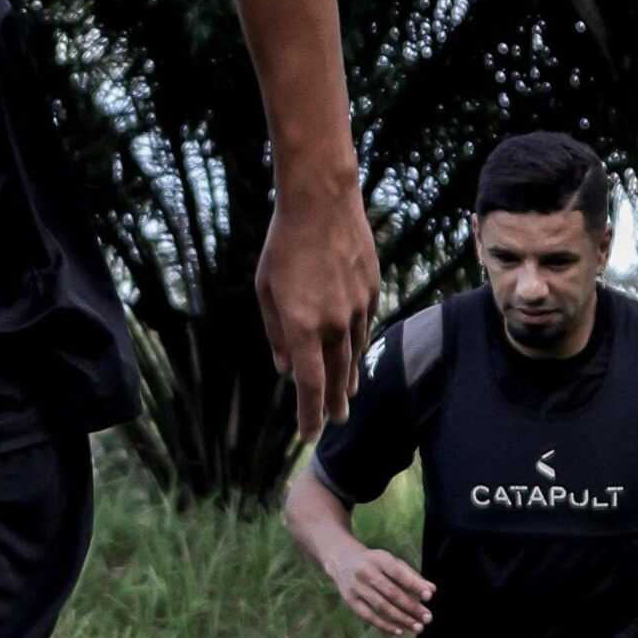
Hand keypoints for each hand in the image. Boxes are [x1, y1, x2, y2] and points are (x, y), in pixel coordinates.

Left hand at [256, 169, 380, 441]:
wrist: (322, 201)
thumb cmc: (283, 243)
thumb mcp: (265, 289)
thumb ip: (276, 333)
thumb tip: (286, 368)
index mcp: (302, 325)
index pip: (309, 384)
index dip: (309, 414)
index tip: (308, 435)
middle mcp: (334, 321)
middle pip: (336, 375)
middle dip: (334, 402)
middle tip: (337, 422)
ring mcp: (357, 306)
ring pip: (354, 352)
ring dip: (349, 377)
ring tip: (347, 395)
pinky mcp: (372, 289)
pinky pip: (365, 325)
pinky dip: (359, 343)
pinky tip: (356, 352)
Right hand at [333, 545, 434, 637]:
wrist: (341, 560)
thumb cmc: (375, 562)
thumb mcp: (391, 561)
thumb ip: (411, 575)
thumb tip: (431, 590)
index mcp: (379, 559)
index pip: (398, 573)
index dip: (414, 585)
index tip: (429, 597)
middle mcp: (366, 572)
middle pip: (391, 593)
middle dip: (411, 607)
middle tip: (428, 618)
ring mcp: (356, 587)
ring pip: (382, 607)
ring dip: (402, 619)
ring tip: (418, 627)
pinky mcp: (350, 600)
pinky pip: (369, 616)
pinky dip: (385, 625)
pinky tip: (400, 631)